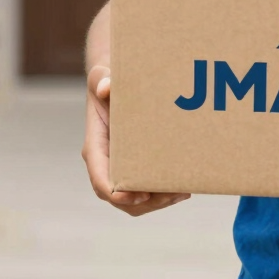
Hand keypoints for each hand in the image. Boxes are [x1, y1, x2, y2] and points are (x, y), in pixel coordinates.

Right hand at [81, 65, 189, 216]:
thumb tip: (105, 88)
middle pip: (119, 197)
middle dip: (144, 202)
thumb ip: (102, 80)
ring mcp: (119, 168)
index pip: (101, 179)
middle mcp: (105, 163)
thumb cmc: (107, 81)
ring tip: (182, 192)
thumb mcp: (101, 77)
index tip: (139, 195)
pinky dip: (161, 195)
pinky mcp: (132, 167)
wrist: (112, 86)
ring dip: (156, 202)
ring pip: (133, 200)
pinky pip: (143, 191)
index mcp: (96, 148)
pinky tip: (182, 188)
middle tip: (172, 194)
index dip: (117, 193)